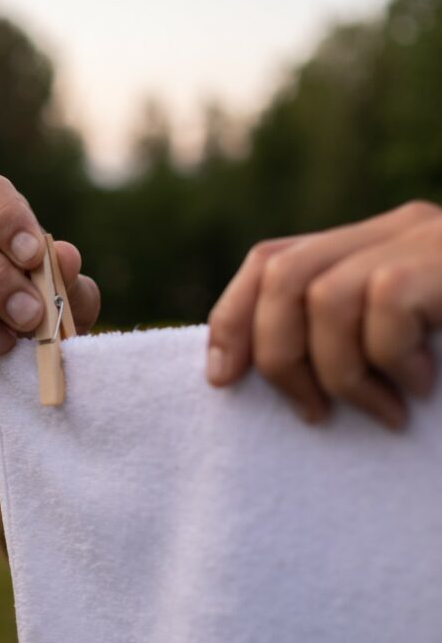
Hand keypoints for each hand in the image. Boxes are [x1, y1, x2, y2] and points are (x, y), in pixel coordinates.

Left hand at [206, 201, 441, 429]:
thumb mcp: (406, 340)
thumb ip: (350, 334)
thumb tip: (259, 375)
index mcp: (373, 244)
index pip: (271, 259)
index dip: (232, 317)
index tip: (221, 377)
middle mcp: (393, 229)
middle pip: (281, 272)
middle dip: (277, 353)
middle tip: (312, 413)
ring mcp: (421, 240)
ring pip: (324, 296)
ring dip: (342, 372)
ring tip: (386, 411)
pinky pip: (385, 305)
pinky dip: (393, 359)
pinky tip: (422, 388)